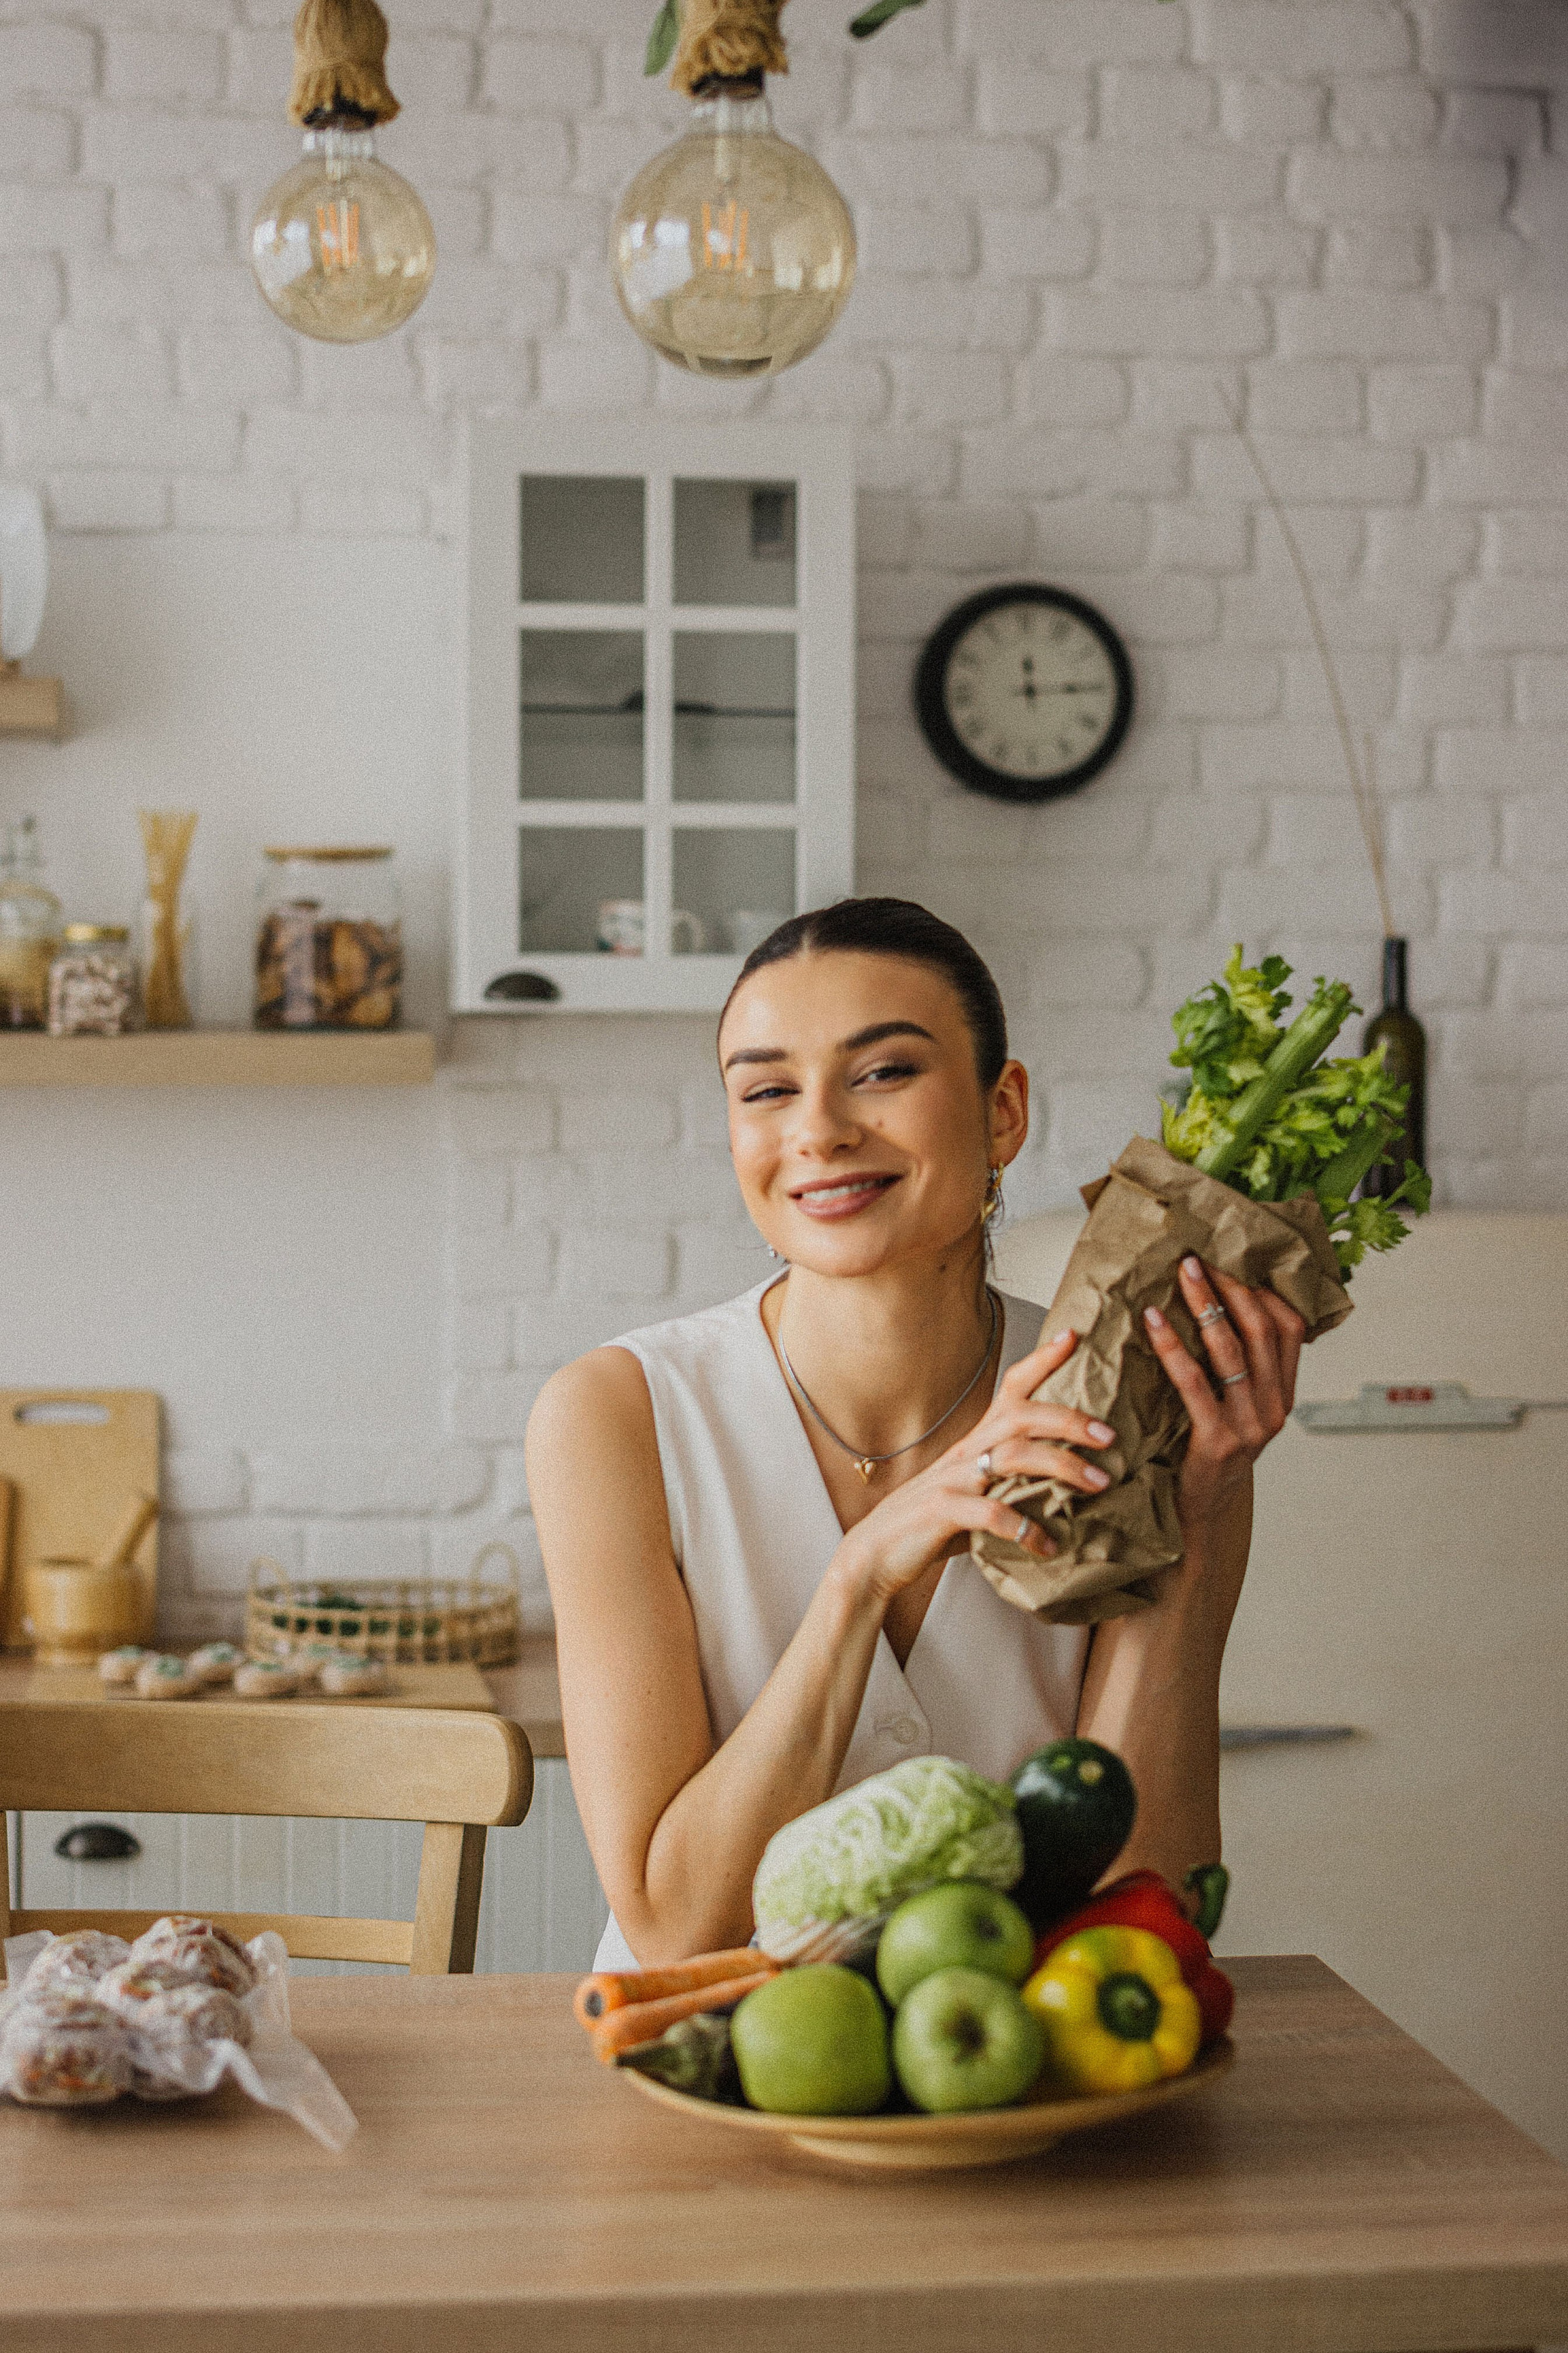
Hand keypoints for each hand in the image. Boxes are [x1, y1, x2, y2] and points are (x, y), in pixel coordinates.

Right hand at [834, 1332, 1113, 1607]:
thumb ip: (1013, 1483)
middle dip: (1068, 1419)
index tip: (1074, 1337)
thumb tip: (1068, 1486)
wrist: (876, 1556)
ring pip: (1012, 1456)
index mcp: (976, 1443)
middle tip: (1110, 1436)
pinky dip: (1025, 1529)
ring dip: (1061, 1466)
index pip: (1011, 1389)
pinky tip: (1047, 1546)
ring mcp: (952, 1480)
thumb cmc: (933, 1525)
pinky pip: (990, 1514)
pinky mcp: (942, 1511)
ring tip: (1099, 1483)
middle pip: (1020, 1416)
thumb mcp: (977, 1494)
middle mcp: (965, 1452)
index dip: (1041, 1360)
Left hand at [1143, 1256, 1304, 1539]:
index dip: (1263, 1289)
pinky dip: (1173, 1347)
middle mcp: (1275, 1406)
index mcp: (1284, 1393)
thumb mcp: (1234, 1407)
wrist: (1195, 1515)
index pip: (1290, 1326)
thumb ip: (1236, 1367)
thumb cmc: (1204, 1451)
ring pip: (1232, 1350)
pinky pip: (1195, 1383)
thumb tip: (1212, 1302)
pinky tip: (1154, 1323)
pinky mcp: (1219, 1441)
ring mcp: (1251, 1425)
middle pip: (1262, 1329)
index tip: (1230, 1258)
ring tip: (1179, 1277)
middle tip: (1197, 1258)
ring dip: (1204, 1307)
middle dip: (1230, 1287)